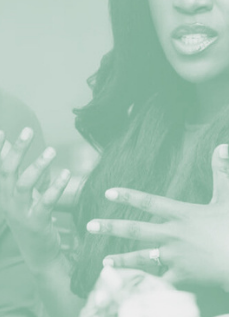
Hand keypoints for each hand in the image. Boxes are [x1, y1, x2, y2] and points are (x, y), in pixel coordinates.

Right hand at [0, 129, 69, 265]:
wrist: (39, 254)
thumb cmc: (32, 218)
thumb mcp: (23, 195)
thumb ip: (19, 173)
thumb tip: (10, 147)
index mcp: (3, 194)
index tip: (3, 130)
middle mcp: (7, 202)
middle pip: (7, 172)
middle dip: (16, 150)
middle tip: (28, 130)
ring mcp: (20, 213)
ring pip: (24, 185)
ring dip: (37, 166)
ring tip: (52, 150)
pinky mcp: (36, 223)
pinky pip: (45, 202)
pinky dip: (55, 187)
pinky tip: (66, 173)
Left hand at [91, 144, 228, 295]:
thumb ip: (222, 171)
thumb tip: (222, 144)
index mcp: (183, 214)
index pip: (150, 202)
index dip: (129, 196)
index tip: (109, 193)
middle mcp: (173, 235)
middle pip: (135, 230)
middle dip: (111, 227)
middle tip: (90, 226)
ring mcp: (173, 257)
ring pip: (140, 257)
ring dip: (121, 258)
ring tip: (105, 260)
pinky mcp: (179, 275)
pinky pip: (157, 279)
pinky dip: (144, 283)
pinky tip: (132, 285)